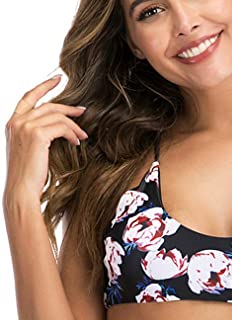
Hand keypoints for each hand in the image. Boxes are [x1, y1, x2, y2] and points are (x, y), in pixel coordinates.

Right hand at [3, 75, 87, 205]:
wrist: (21, 190)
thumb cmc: (27, 176)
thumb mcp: (28, 150)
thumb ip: (35, 135)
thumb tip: (55, 129)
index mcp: (12, 124)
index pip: (28, 97)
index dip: (44, 87)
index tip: (57, 80)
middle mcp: (17, 122)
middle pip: (47, 105)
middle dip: (67, 107)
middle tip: (82, 110)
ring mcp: (25, 126)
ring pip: (57, 117)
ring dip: (74, 125)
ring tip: (83, 135)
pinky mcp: (37, 134)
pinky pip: (61, 127)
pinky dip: (72, 133)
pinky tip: (77, 142)